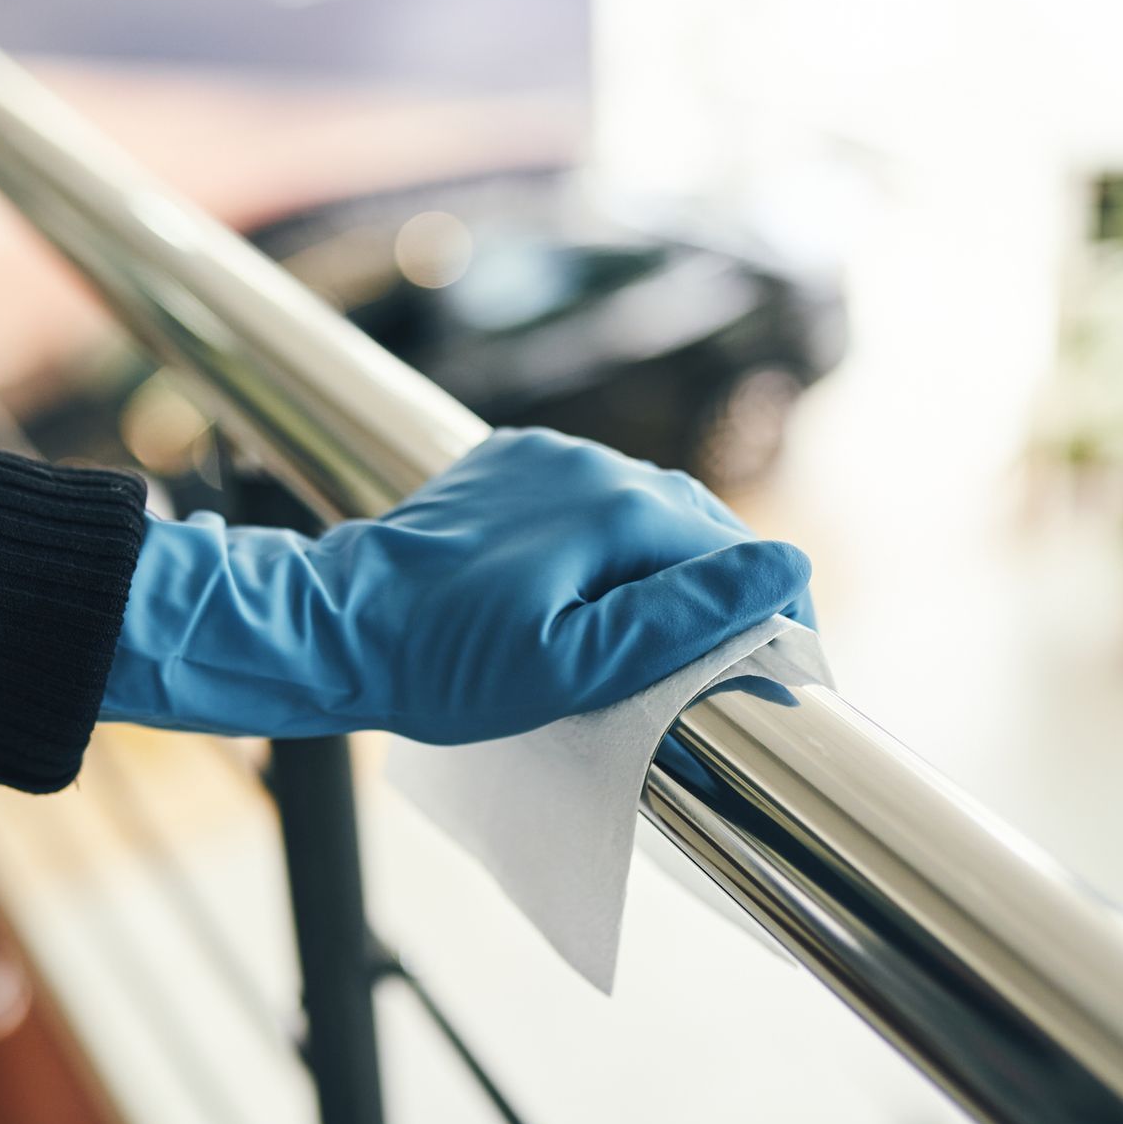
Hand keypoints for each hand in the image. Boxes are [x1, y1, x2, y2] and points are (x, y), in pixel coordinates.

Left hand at [99, 428, 811, 743]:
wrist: (333, 627)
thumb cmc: (445, 664)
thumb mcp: (576, 666)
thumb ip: (684, 617)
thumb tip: (785, 568)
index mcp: (617, 505)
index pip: (735, 550)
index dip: (773, 609)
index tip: (790, 665)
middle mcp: (589, 462)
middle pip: (694, 527)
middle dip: (726, 590)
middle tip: (744, 661)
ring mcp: (545, 457)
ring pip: (644, 511)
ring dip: (669, 567)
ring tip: (675, 636)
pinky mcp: (508, 466)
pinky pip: (589, 500)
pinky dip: (613, 545)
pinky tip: (603, 592)